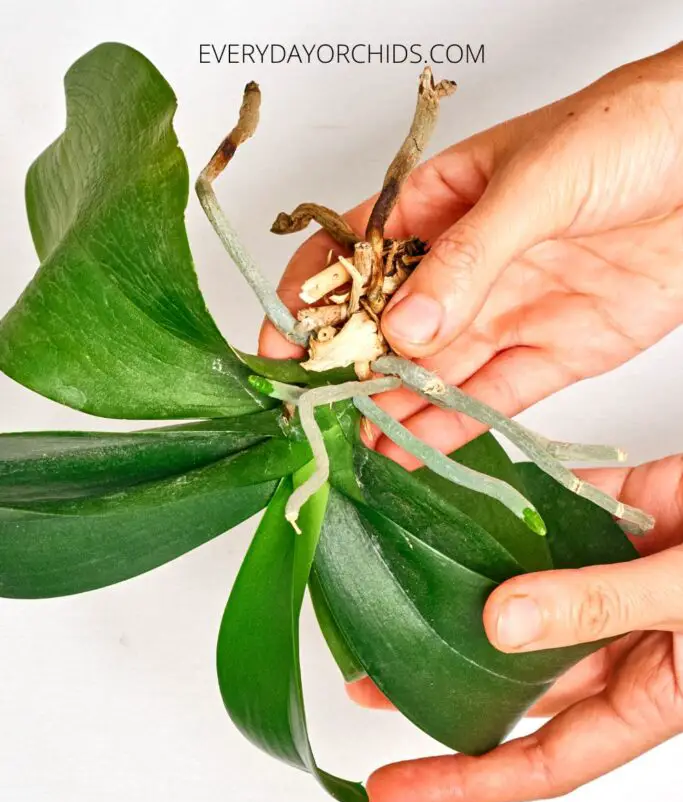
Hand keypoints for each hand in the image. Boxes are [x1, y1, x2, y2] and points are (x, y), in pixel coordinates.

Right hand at [260, 43, 682, 467]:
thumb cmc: (631, 132)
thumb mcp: (537, 182)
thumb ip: (469, 257)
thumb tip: (407, 325)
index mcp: (442, 205)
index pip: (356, 255)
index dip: (310, 300)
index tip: (280, 345)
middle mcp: (467, 267)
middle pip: (389, 328)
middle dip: (348, 370)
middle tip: (314, 412)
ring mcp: (507, 312)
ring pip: (436, 373)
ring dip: (396, 409)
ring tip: (358, 442)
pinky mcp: (554, 352)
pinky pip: (494, 397)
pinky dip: (455, 425)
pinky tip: (416, 446)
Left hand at [366, 455, 682, 801]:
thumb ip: (599, 609)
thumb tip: (501, 626)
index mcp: (645, 696)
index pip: (539, 760)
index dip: (462, 781)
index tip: (393, 790)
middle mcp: (617, 644)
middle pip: (511, 680)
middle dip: (438, 680)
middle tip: (367, 671)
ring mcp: (608, 580)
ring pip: (517, 598)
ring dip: (453, 595)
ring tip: (388, 588)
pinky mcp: (610, 519)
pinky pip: (540, 522)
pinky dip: (496, 517)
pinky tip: (443, 513)